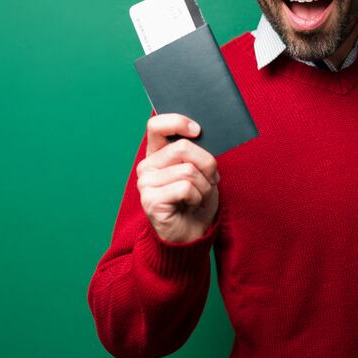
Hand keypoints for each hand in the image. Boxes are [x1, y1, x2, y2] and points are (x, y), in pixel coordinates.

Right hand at [136, 113, 219, 243]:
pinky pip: (185, 188)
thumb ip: (196, 152)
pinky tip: (191, 206)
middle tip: (211, 179)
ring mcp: (146, 184)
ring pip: (188, 170)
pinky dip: (197, 198)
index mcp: (157, 155)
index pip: (156, 126)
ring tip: (198, 197)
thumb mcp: (201, 171)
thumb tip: (199, 133)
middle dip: (207, 164)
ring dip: (204, 186)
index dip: (177, 122)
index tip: (197, 130)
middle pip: (183, 147)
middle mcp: (147, 166)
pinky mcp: (151, 200)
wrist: (191, 235)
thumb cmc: (197, 201)